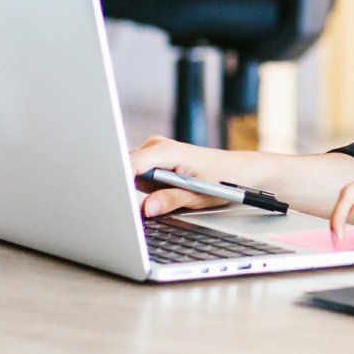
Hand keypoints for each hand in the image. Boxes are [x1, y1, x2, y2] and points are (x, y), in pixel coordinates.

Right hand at [130, 136, 244, 216]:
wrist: (237, 169)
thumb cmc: (222, 179)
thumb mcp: (198, 195)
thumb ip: (170, 200)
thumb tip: (147, 207)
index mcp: (167, 151)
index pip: (130, 163)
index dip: (119, 182)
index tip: (116, 200)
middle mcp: (157, 145)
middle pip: (127, 169)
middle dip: (132, 189)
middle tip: (153, 203)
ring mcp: (154, 149)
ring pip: (132, 174)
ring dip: (144, 188)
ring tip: (171, 191)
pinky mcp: (154, 158)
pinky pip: (139, 174)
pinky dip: (149, 186)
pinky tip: (167, 188)